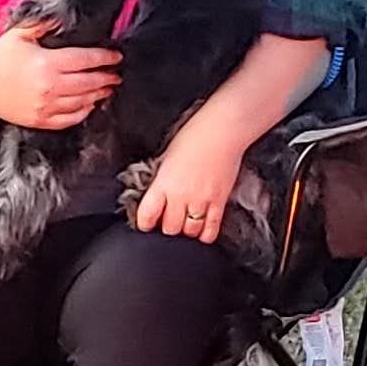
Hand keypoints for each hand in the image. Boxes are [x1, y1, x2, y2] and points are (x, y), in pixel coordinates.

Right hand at [0, 23, 120, 131]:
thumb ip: (44, 23)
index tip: (115, 56)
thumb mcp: (21, 33)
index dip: (104, 58)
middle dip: (106, 78)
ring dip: (99, 95)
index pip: (86, 60)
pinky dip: (83, 112)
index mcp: (47, 63)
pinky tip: (89, 105)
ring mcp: (46, 106)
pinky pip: (69, 119)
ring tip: (107, 89)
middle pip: (89, 83)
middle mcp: (49, 87)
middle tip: (115, 74)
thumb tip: (63, 13)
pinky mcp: (40, 120)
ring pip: (83, 102)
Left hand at [133, 116, 247, 243]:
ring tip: (185, 225)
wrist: (222, 130)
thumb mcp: (167, 156)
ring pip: (190, 233)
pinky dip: (205, 235)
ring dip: (186, 232)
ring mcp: (201, 200)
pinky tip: (202, 231)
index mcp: (163, 182)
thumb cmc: (194, 135)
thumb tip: (158, 195)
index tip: (146, 225)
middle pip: (170, 229)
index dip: (144, 224)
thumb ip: (162, 179)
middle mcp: (181, 195)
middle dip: (167, 228)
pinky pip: (211, 230)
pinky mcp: (219, 202)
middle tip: (168, 224)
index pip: (148, 215)